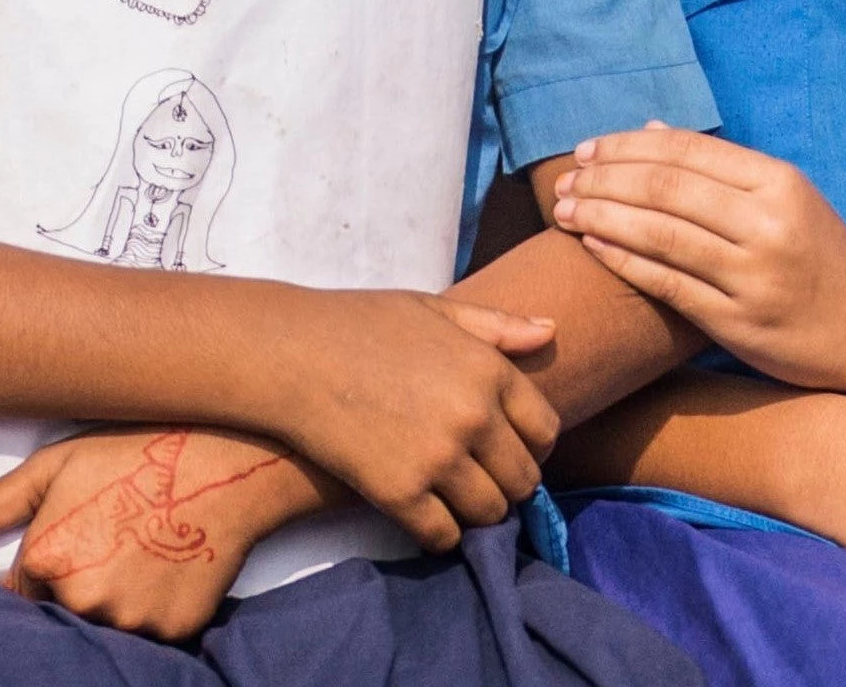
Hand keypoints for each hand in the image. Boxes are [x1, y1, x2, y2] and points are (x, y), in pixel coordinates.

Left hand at [0, 427, 333, 640]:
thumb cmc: (139, 452)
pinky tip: (167, 565)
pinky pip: (148, 634)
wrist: (230, 458)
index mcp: (49, 557)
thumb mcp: (60, 462)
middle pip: (62, 612)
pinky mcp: (173, 632)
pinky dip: (152, 608)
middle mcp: (85, 600)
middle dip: (78, 584)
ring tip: (143, 548)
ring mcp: (131, 621)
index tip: (73, 545)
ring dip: (115, 599)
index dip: (42, 571)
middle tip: (114, 539)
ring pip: (104, 625)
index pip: (20, 596)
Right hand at [267, 290, 559, 549]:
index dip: (532, 444)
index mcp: (489, 369)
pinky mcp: (400, 494)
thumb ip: (497, 325)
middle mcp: (474, 416)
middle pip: (524, 479)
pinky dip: (440, 532)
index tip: (509, 448)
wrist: (293, 353)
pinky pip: (445, 535)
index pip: (546, 430)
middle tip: (480, 478)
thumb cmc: (362, 323)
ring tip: (454, 497)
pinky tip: (423, 513)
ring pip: (490, 513)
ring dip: (477, 512)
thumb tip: (551, 332)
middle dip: (508, 483)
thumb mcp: (435, 309)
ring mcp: (438, 458)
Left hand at [552, 126, 845, 387]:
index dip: (625, 146)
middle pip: (665, 188)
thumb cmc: (817, 250)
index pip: (684, 150)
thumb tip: (648, 129)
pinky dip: (623, 261)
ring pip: (660, 234)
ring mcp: (754, 275)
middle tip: (564, 181)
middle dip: (603, 179)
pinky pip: (668, 285)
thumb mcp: (782, 194)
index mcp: (776, 181)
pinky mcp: (741, 323)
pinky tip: (593, 247)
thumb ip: (717, 165)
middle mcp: (766, 223)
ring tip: (564, 211)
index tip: (585, 149)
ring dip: (602, 217)